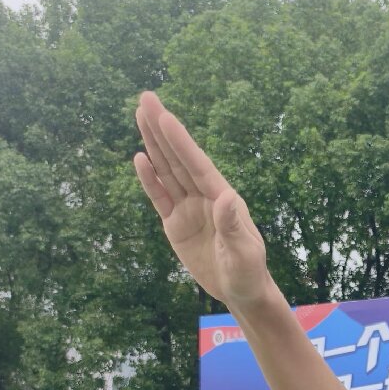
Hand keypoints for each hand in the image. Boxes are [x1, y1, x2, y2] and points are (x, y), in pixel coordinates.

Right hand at [134, 91, 271, 312]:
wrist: (241, 291)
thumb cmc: (248, 272)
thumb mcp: (243, 253)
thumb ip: (233, 226)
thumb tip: (226, 197)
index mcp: (222, 198)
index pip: (197, 165)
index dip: (180, 141)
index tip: (164, 116)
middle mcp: (204, 197)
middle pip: (178, 158)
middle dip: (162, 129)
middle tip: (145, 98)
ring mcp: (188, 208)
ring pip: (167, 171)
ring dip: (153, 144)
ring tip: (140, 115)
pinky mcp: (176, 224)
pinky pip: (160, 197)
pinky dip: (150, 179)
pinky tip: (140, 158)